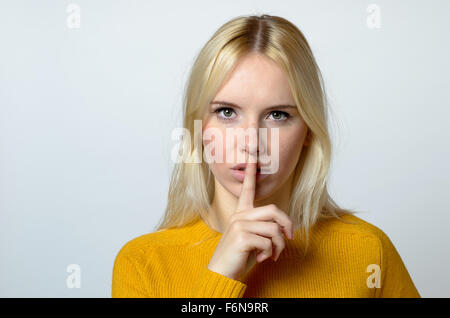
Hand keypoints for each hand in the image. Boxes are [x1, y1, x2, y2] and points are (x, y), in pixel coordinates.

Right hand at [207, 159, 293, 280]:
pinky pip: (268, 242)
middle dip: (287, 224)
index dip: (251, 173)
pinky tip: (261, 258)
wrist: (221, 272)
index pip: (248, 189)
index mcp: (241, 213)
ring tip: (272, 254)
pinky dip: (270, 253)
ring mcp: (239, 225)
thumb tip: (285, 230)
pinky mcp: (241, 237)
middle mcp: (239, 215)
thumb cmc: (239, 256)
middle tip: (289, 238)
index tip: (253, 156)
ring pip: (274, 229)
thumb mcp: (253, 239)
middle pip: (273, 210)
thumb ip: (264, 229)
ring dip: (279, 245)